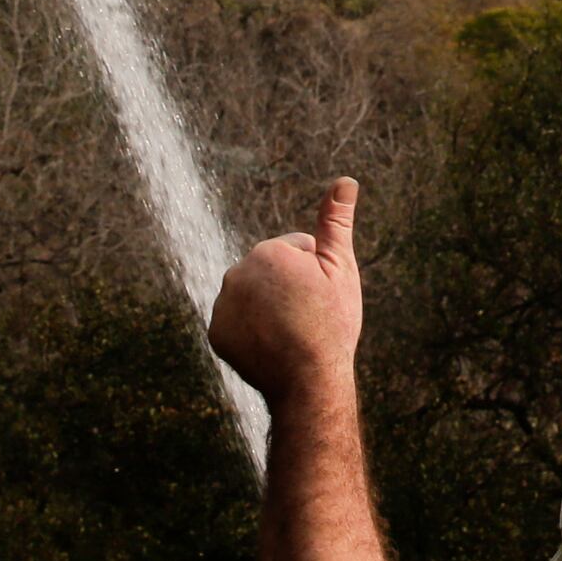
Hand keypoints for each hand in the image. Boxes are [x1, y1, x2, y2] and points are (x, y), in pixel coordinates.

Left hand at [210, 176, 362, 403]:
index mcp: (268, 251)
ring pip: (252, 296)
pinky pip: (237, 323)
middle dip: (288, 287)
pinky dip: (251, 331)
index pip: (295, 251)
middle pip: (270, 272)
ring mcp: (223, 305)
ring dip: (268, 307)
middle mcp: (236, 272)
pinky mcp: (216, 333)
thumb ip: (336, 221)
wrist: (309, 380)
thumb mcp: (341, 268)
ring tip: (289, 332)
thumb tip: (345, 180)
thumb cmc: (331, 322)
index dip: (316, 273)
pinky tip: (270, 346)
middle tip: (307, 317)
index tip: (321, 299)